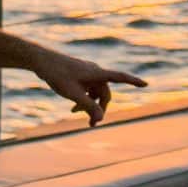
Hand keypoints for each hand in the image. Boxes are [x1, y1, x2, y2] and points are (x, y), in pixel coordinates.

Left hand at [33, 49, 147, 126]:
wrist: (42, 61)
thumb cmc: (58, 75)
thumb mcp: (73, 94)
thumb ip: (88, 107)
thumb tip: (101, 119)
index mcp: (97, 73)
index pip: (120, 77)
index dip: (133, 82)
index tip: (145, 84)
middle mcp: (95, 71)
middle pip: (105, 93)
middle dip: (100, 108)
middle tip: (91, 125)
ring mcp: (87, 72)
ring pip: (95, 92)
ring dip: (89, 104)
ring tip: (76, 115)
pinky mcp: (80, 74)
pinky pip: (88, 89)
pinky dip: (84, 99)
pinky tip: (73, 108)